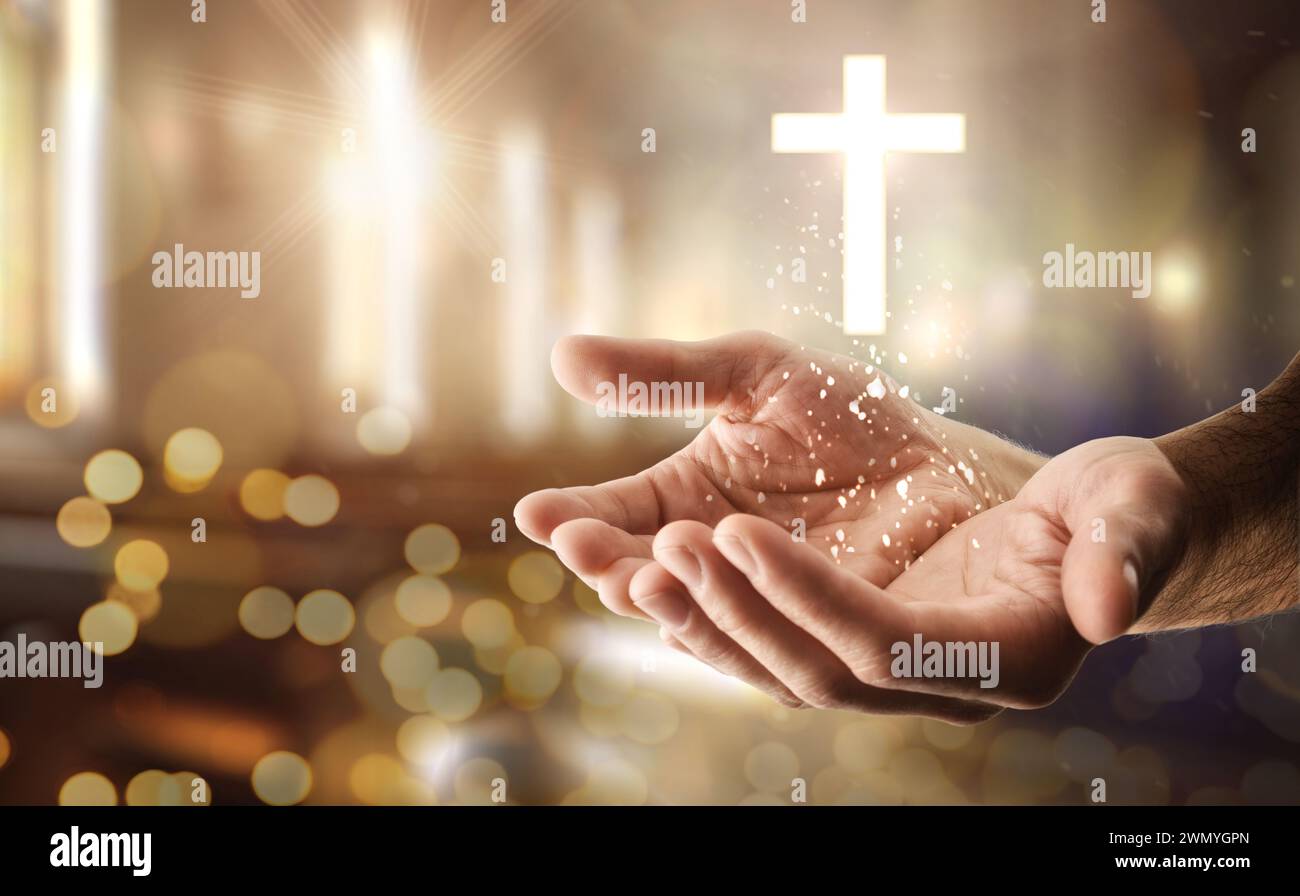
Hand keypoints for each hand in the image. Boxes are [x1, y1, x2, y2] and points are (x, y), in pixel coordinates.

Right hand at [514, 330, 1044, 716]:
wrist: (957, 456)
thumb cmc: (856, 422)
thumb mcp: (755, 375)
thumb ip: (665, 374)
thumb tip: (560, 356)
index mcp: (696, 529)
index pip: (624, 537)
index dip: (581, 528)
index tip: (535, 513)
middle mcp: (738, 594)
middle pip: (666, 600)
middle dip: (619, 574)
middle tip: (582, 543)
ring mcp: (797, 632)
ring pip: (732, 640)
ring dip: (689, 600)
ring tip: (656, 552)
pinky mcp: (874, 660)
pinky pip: (818, 649)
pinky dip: (777, 604)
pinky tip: (739, 548)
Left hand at [629, 436, 1186, 722]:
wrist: (1081, 519)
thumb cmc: (1114, 504)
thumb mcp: (1133, 501)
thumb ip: (1128, 541)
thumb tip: (1109, 607)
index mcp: (1003, 654)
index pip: (885, 645)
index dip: (811, 595)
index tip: (734, 527)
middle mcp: (936, 684)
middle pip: (815, 670)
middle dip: (734, 611)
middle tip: (656, 546)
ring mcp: (889, 670)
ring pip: (778, 665)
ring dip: (701, 619)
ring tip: (621, 560)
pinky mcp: (853, 641)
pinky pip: (771, 641)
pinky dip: (710, 612)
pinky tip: (648, 570)